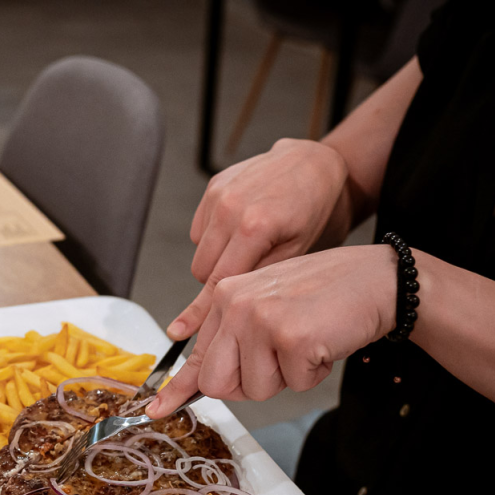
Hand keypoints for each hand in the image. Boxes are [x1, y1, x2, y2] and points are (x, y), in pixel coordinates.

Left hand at [149, 245, 396, 415]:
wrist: (377, 279)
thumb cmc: (326, 293)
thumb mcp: (269, 303)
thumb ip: (236, 335)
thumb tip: (205, 380)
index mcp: (227, 295)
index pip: (196, 352)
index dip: (177, 387)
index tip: (157, 409)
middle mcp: (236, 304)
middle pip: (218, 382)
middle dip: (248, 384)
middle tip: (277, 362)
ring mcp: (261, 320)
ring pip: (256, 389)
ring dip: (286, 377)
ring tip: (305, 342)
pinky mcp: (290, 338)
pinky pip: (293, 384)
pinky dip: (312, 373)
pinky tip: (322, 343)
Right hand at [168, 139, 349, 339]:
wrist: (315, 163)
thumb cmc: (314, 209)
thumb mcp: (296, 253)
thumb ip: (257, 282)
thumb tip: (227, 311)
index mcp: (253, 227)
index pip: (217, 282)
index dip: (201, 311)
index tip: (179, 332)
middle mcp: (229, 206)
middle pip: (201, 269)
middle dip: (219, 280)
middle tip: (249, 275)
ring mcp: (218, 193)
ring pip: (199, 250)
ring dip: (217, 257)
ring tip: (249, 246)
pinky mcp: (213, 185)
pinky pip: (200, 228)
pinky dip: (215, 235)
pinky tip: (241, 227)